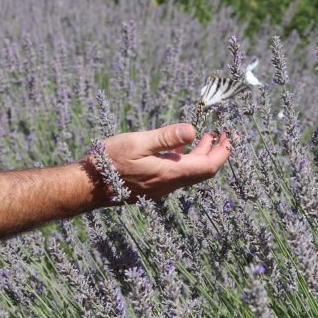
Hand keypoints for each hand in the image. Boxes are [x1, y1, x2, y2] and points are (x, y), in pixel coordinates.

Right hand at [86, 123, 230, 202]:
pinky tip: (179, 150)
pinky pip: (176, 175)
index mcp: (170, 173)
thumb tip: (192, 130)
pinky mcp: (151, 187)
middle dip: (216, 153)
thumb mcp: (137, 143)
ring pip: (189, 173)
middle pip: (202, 171)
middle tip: (223, 136)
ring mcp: (160, 187)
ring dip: (200, 155)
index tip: (230, 137)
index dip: (223, 153)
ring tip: (206, 137)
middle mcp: (168, 184)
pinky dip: (185, 160)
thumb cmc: (109, 163)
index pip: (208, 167)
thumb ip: (165, 138)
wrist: (87, 186)